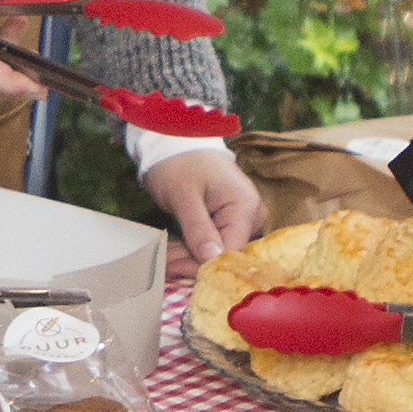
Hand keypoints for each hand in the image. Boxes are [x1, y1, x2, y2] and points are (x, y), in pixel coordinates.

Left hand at [140, 138, 264, 260]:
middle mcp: (251, 216)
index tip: (173, 269)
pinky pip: (212, 244)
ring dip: (188, 258)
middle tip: (162, 267)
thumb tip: (211, 259)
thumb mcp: (184, 196)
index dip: (202, 264)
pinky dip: (191, 249)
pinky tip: (171, 254)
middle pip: (224, 253)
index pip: (230, 250)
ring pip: (216, 251)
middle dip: (192, 262)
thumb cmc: (181, 162)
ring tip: (162, 261)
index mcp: (246, 207)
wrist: (177, 142)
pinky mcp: (229, 222)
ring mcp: (241, 220)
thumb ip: (198, 228)